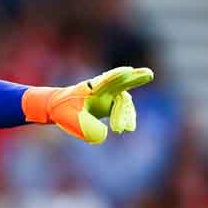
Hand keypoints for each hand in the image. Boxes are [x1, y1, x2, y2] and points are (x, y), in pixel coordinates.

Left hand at [22, 67, 153, 143]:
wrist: (59, 108)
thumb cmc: (62, 110)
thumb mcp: (68, 119)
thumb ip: (84, 126)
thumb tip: (103, 136)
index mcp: (90, 88)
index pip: (105, 81)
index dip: (116, 77)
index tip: (128, 71)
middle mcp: (102, 88)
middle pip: (122, 82)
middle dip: (135, 78)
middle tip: (148, 74)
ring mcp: (109, 95)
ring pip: (124, 102)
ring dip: (125, 115)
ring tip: (118, 130)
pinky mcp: (113, 104)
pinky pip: (124, 109)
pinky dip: (127, 118)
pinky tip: (128, 128)